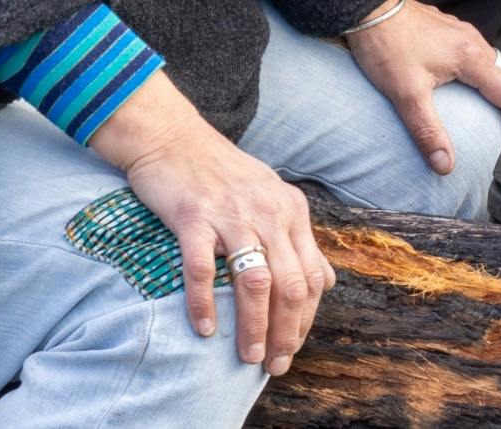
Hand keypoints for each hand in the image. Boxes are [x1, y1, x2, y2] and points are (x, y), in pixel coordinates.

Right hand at [86, 72, 332, 372]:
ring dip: (254, 325)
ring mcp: (231, 214)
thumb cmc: (221, 171)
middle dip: (286, 332)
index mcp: (291, 209)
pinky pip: (202, 269)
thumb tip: (328, 281)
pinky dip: (204, 303)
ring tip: (248, 356)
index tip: (292, 347)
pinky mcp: (193, 216)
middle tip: (274, 364)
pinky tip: (205, 328)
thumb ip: (298, 239)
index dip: (306, 319)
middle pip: (290, 285)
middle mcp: (267, 212)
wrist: (172, 136)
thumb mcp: (271, 197)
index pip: (312, 276)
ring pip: (254, 281)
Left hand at [342, 0, 500, 173]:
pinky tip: (468, 88)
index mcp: (471, 57)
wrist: (368, 7)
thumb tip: (445, 165)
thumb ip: (427, 131)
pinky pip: (478, 54)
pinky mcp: (448, 30)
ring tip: (496, 112)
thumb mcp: (406, 94)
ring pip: (495, 62)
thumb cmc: (387, 46)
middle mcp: (473, 41)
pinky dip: (485, 75)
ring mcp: (461, 33)